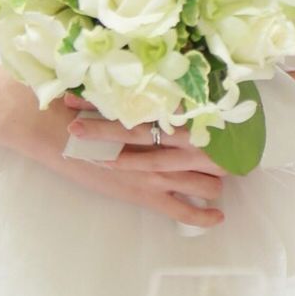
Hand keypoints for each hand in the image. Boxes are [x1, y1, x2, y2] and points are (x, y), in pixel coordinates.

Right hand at [3, 85, 227, 228]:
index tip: (237, 129)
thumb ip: (153, 89)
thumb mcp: (125, 91)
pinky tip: (218, 216)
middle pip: (216, 156)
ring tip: (219, 178)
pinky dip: (205, 217)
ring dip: (216, 181)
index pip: (211, 127)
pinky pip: (184, 212)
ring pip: (206, 183)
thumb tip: (174, 79)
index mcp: (167, 118)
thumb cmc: (87, 104)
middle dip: (228, 158)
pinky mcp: (145, 195)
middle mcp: (168, 146)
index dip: (229, 130)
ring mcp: (158, 173)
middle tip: (234, 154)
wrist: (57, 131)